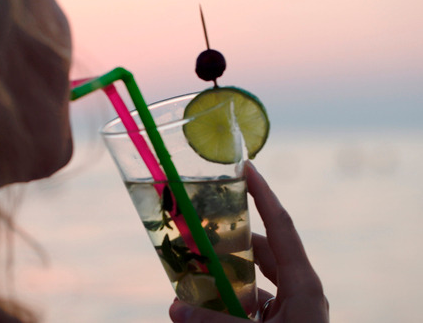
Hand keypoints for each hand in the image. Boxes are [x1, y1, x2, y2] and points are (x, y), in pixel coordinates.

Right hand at [169, 161, 328, 321]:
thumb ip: (214, 322)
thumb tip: (174, 308)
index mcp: (303, 284)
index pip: (281, 226)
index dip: (264, 194)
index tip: (247, 168)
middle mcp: (299, 289)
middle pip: (262, 249)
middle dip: (231, 238)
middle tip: (201, 228)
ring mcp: (293, 307)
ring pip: (256, 277)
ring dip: (227, 273)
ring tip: (195, 268)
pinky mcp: (284, 320)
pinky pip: (254, 301)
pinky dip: (230, 299)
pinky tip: (205, 304)